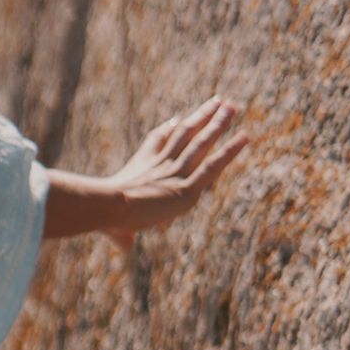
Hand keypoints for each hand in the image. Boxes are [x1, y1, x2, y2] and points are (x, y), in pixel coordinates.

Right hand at [104, 96, 248, 235]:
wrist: (108, 205)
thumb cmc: (105, 216)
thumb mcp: (114, 226)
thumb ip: (122, 237)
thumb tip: (125, 248)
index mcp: (141, 167)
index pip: (157, 143)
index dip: (168, 130)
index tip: (178, 119)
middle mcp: (161, 164)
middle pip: (185, 133)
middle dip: (202, 118)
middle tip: (219, 101)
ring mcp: (176, 173)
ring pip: (201, 143)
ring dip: (219, 124)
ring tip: (234, 107)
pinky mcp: (187, 188)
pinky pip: (212, 166)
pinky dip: (229, 151)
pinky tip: (245, 137)